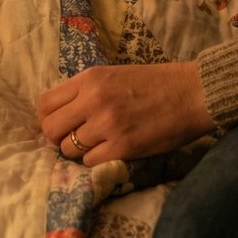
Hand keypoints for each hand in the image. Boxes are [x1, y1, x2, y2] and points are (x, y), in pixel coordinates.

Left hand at [38, 61, 214, 166]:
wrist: (192, 93)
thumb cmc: (155, 83)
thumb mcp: (114, 75)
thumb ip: (86, 91)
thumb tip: (61, 113)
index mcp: (90, 79)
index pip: (45, 104)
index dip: (48, 118)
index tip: (59, 124)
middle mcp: (94, 100)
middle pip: (50, 129)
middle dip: (58, 138)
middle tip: (73, 139)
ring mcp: (107, 124)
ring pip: (69, 149)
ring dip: (79, 151)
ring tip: (98, 144)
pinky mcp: (123, 147)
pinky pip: (90, 162)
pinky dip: (96, 160)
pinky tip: (111, 151)